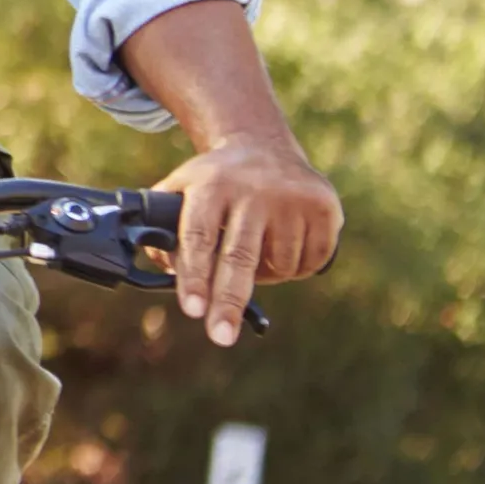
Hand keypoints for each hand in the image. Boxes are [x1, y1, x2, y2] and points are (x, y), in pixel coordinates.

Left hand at [152, 134, 341, 347]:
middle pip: (238, 257)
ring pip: (279, 266)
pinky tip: (284, 247)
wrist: (263, 146)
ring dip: (266, 278)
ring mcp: (291, 198)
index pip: (199, 238)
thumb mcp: (180, 189)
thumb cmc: (216, 181)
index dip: (194, 276)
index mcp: (210, 186)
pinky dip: (296, 269)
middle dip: (228, 301)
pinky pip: (310, 262)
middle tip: (220, 336)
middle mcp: (252, 190)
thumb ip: (162, 227)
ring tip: (256, 255)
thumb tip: (161, 271)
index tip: (192, 310)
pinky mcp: (323, 207)